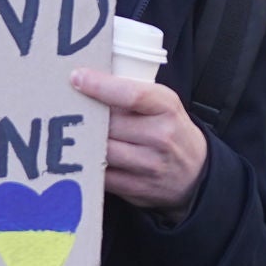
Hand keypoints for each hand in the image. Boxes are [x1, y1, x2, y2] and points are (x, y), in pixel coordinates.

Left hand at [68, 69, 210, 218]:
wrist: (195, 173)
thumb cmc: (171, 130)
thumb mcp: (164, 104)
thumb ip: (133, 94)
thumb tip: (86, 79)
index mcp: (167, 107)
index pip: (132, 94)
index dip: (100, 86)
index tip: (76, 77)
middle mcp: (161, 136)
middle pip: (109, 123)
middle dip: (88, 116)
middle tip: (71, 108)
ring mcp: (149, 164)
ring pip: (101, 150)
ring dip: (86, 142)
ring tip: (77, 133)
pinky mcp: (135, 187)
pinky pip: (101, 175)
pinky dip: (90, 165)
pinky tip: (86, 156)